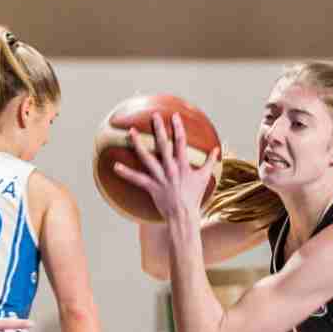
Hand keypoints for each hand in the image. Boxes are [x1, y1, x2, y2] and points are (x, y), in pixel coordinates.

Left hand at [112, 111, 220, 228]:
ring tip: (131, 132)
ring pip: (147, 158)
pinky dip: (126, 173)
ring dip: (138, 144)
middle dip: (159, 129)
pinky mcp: (152, 187)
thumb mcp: (205, 178)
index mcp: (183, 165)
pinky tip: (115, 166)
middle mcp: (171, 169)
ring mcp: (160, 178)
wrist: (184, 215)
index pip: (181, 142)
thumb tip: (217, 150)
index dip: (178, 128)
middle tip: (154, 116)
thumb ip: (210, 162)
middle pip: (163, 145)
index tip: (174, 116)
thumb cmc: (194, 197)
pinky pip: (137, 179)